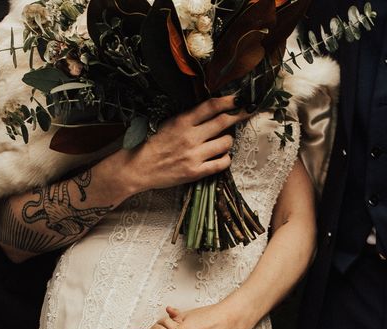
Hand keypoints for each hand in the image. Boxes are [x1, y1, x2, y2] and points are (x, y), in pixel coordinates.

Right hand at [116, 96, 248, 197]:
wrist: (138, 167)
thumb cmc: (151, 144)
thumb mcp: (167, 123)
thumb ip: (187, 118)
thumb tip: (209, 111)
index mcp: (182, 121)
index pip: (211, 106)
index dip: (229, 101)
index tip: (240, 98)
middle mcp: (190, 137)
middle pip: (223, 122)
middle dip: (239, 115)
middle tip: (248, 112)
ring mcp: (194, 155)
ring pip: (225, 143)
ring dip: (229, 140)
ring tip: (225, 140)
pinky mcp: (196, 172)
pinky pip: (221, 164)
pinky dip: (226, 159)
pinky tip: (222, 156)